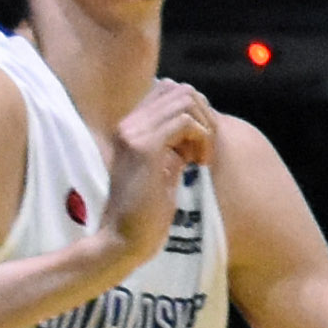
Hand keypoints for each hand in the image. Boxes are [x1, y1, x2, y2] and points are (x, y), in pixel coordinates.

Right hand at [97, 79, 215, 266]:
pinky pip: (185, 122)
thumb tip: (198, 122)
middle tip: (203, 150)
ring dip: (203, 126)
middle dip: (202, 114)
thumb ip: (174, 141)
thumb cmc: (146, 208)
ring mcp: (133, 133)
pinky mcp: (144, 148)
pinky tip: (198, 163)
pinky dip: (201, 138)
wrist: (123, 238)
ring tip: (201, 158)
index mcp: (130, 127)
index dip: (193, 111)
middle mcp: (127, 124)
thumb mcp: (164, 165)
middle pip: (178, 89)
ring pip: (184, 101)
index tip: (198, 144)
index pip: (167, 90)